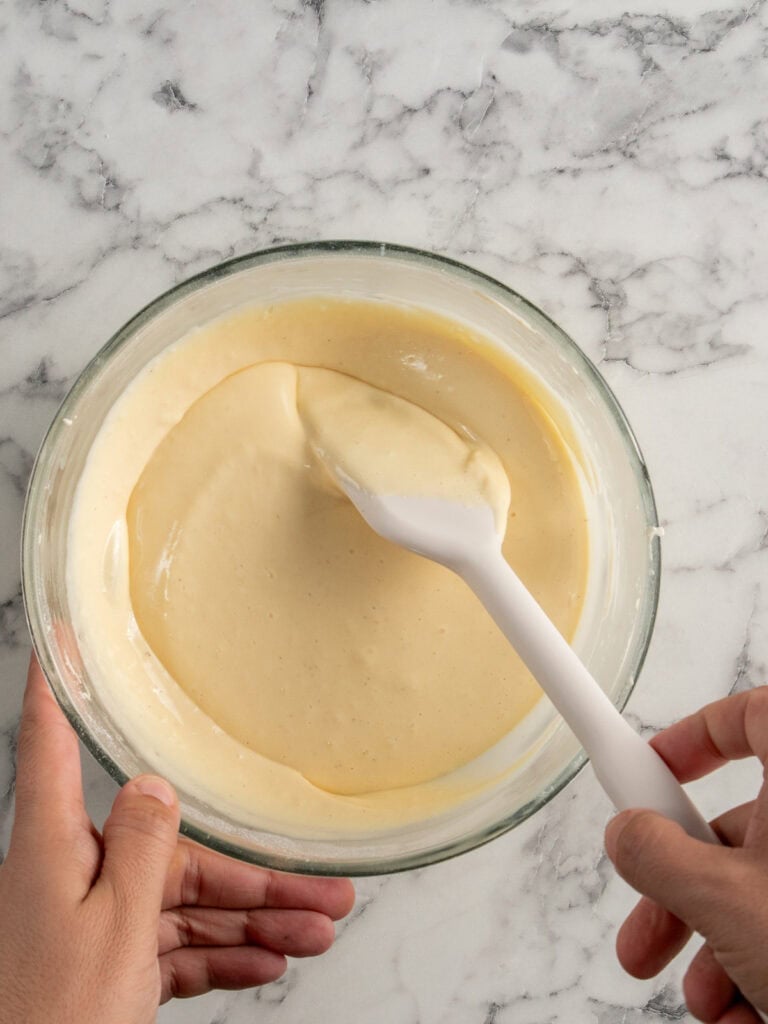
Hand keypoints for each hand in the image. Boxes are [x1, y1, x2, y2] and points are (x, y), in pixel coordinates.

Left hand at [0, 657, 353, 1023]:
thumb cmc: (53, 1020)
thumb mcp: (113, 927)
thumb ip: (141, 847)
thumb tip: (154, 785)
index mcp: (55, 848)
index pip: (49, 742)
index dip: (54, 685)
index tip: (59, 636)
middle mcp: (73, 874)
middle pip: (171, 849)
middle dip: (251, 872)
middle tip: (322, 885)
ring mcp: (94, 921)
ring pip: (187, 903)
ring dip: (255, 919)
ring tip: (320, 931)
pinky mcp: (110, 965)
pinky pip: (177, 946)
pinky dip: (223, 952)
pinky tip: (270, 959)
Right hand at [604, 688, 767, 1022]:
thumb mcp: (729, 901)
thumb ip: (661, 857)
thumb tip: (628, 834)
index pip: (749, 716)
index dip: (693, 736)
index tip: (650, 771)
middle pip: (736, 829)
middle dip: (680, 887)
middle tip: (646, 928)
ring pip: (757, 893)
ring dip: (714, 945)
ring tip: (708, 1000)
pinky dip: (757, 968)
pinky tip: (747, 1015)